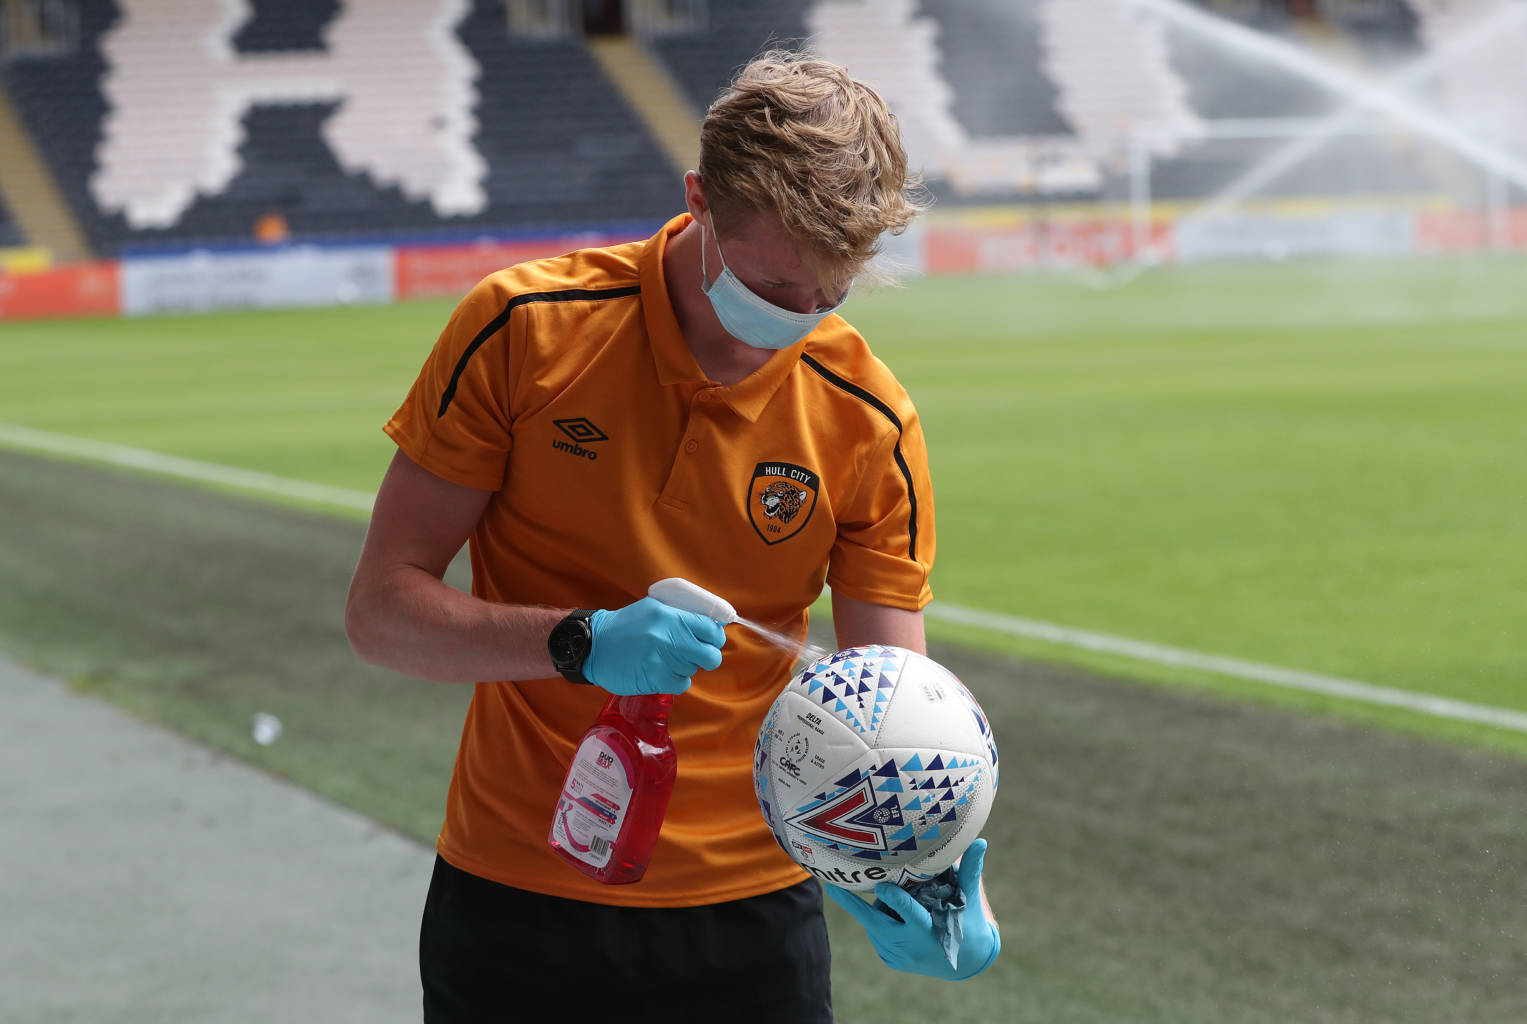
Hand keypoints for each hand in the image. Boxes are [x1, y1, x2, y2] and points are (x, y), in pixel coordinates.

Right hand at [583, 597, 725, 694]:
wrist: (595, 645)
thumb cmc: (626, 626)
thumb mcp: (654, 608)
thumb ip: (681, 615)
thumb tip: (712, 623)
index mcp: (671, 616)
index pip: (712, 629)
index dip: (715, 636)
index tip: (711, 639)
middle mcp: (670, 637)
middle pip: (711, 655)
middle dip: (707, 656)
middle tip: (695, 654)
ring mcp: (663, 660)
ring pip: (694, 670)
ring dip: (684, 667)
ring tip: (665, 659)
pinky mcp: (655, 679)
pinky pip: (681, 684)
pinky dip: (674, 680)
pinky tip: (660, 671)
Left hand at [824, 838, 1000, 980]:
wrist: (965, 962)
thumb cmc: (966, 922)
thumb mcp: (969, 899)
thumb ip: (970, 870)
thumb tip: (980, 841)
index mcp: (930, 929)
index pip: (910, 913)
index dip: (895, 900)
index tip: (881, 886)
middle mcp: (910, 945)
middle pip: (876, 922)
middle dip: (853, 906)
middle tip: (832, 888)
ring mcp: (899, 956)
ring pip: (875, 925)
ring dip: (878, 909)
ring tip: (893, 897)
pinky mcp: (892, 961)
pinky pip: (877, 936)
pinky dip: (879, 922)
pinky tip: (892, 914)